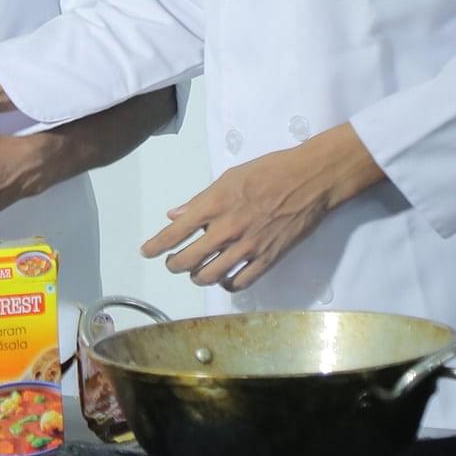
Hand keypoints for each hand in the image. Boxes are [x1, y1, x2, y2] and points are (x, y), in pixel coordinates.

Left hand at [140, 124, 383, 291]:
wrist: (309, 180)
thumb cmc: (269, 171)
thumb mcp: (229, 177)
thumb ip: (200, 200)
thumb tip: (175, 215)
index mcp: (214, 204)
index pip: (175, 232)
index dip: (156, 246)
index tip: (146, 252)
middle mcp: (227, 229)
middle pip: (187, 260)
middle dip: (173, 264)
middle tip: (172, 263)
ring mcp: (248, 247)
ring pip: (209, 276)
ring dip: (197, 276)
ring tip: (196, 271)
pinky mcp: (268, 259)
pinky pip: (239, 282)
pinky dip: (226, 284)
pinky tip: (223, 278)